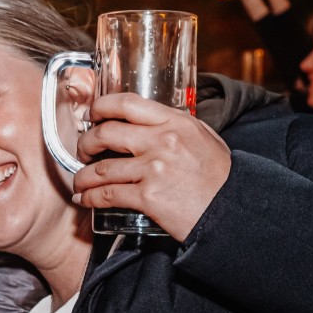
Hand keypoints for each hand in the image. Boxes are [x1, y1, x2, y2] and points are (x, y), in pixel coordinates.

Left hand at [71, 92, 231, 242]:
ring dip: (83, 176)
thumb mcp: (203, 138)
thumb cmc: (220, 176)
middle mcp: (161, 141)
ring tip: (80, 182)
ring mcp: (153, 169)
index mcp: (175, 122)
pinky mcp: (147, 197)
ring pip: (101, 168)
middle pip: (105, 133)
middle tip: (82, 151)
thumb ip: (175, 127)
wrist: (232, 209)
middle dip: (86, 143)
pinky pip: (108, 195)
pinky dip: (90, 198)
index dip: (100, 106)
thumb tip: (149, 123)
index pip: (127, 103)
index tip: (92, 115)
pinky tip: (85, 199)